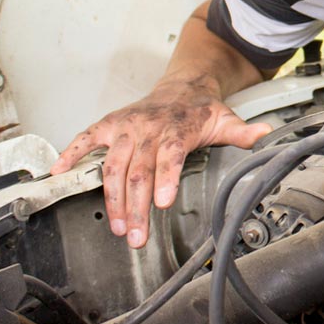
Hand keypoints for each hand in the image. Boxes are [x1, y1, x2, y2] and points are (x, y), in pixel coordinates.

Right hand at [50, 77, 270, 247]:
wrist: (180, 87)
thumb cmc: (200, 111)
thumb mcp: (225, 120)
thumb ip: (242, 133)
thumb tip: (265, 135)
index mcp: (175, 128)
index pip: (168, 155)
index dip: (164, 178)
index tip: (161, 202)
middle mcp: (146, 127)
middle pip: (137, 170)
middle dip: (135, 206)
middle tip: (135, 236)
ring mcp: (124, 127)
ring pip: (112, 165)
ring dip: (111, 198)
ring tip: (116, 226)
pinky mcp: (107, 126)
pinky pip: (85, 140)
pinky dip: (70, 154)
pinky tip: (58, 173)